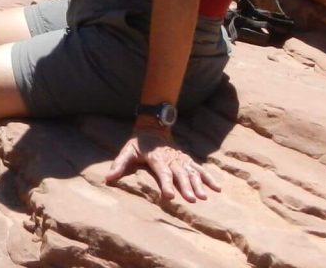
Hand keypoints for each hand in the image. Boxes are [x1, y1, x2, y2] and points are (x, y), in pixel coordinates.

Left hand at [105, 125, 221, 203]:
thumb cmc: (139, 143)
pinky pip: (200, 170)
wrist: (154, 126)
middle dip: (186, 187)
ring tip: (204, 198)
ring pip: (192, 173)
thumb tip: (108, 178)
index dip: (166, 184)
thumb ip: (119, 164)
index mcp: (156, 158)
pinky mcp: (187, 160)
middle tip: (192, 200)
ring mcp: (181, 160)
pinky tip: (217, 189)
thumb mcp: (127, 151)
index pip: (162, 172)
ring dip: (199, 185)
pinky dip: (209, 178)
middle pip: (180, 174)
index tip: (169, 196)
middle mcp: (171, 159)